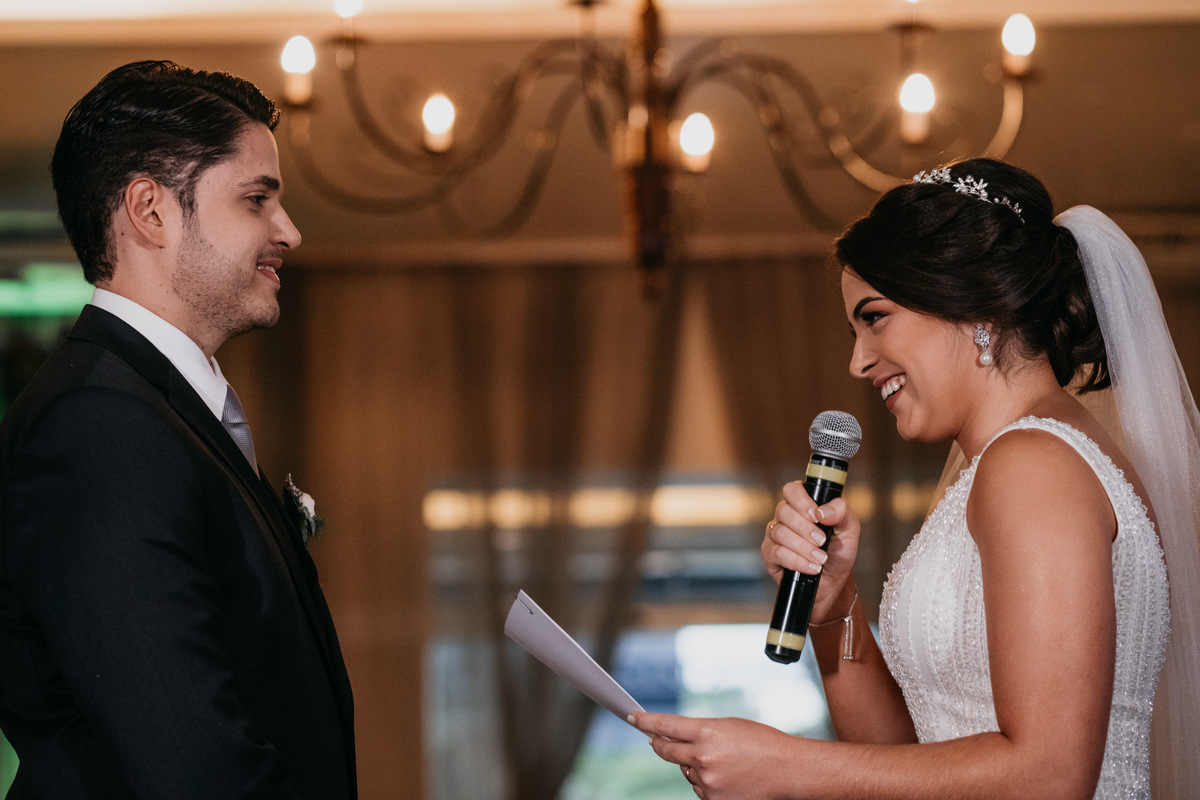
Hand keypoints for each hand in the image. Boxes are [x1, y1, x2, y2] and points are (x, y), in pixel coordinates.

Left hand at [628, 712, 798, 799]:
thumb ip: (699, 731)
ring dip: (694, 764)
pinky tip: (727, 775)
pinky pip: (699, 788)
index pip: (666, 725)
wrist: (787, 770)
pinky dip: (706, 781)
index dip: (646, 721)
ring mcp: (707, 782)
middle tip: (654, 739)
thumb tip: (672, 736)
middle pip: (667, 751)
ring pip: (686, 771)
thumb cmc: (761, 742)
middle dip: (658, 744)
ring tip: (723, 760)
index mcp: (707, 733)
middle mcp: (703, 758)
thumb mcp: (728, 726)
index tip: (634, 719)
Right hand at [762, 481, 860, 615]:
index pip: (792, 490)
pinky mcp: (770, 554)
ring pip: (780, 533)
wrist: (833, 581)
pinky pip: (777, 552)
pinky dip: (797, 561)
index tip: (816, 516)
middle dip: (805, 528)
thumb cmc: (839, 551)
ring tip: (821, 559)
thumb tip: (822, 511)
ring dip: (803, 547)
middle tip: (822, 541)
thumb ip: (842, 513)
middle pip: (784, 511)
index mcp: (803, 504)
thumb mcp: (849, 530)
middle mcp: (786, 516)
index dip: (802, 501)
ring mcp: (775, 534)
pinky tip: (811, 568)